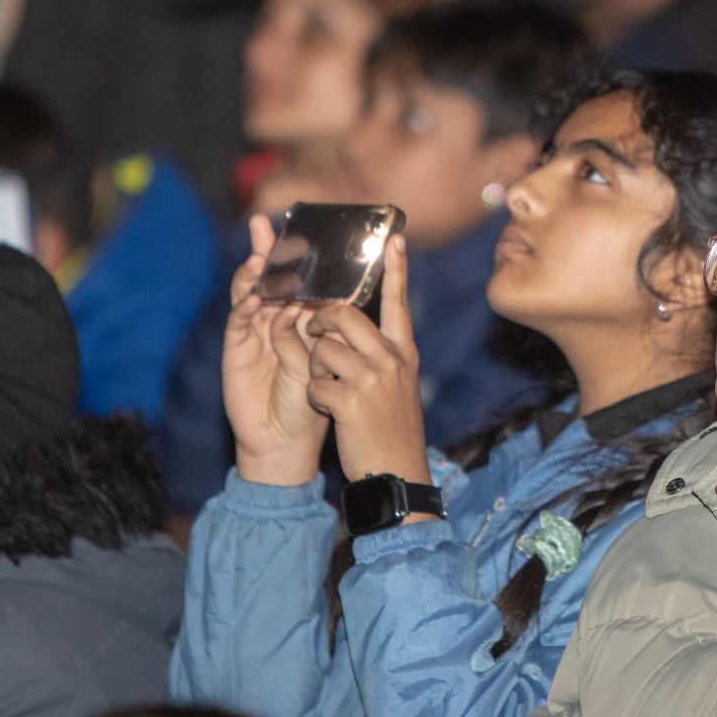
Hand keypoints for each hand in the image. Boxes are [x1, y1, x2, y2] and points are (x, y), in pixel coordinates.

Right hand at [224, 215, 330, 486]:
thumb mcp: (329, 360)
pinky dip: (244, 307)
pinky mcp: (236, 349)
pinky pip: (239, 322)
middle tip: (264, 225)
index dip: (298, 255)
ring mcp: (253, 332)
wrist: (288, 441)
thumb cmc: (315, 402)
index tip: (304, 228)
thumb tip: (337, 300)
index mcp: (302, 318)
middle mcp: (275, 319)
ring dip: (252, 273)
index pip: (299, 279)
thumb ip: (326, 331)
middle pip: (269, 278)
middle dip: (266, 251)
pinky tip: (252, 297)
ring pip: (249, 293)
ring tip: (259, 255)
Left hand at [303, 237, 434, 492]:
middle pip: (345, 315)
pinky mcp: (350, 402)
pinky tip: (329, 411)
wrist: (397, 475)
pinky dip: (314, 396)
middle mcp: (391, 360)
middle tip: (313, 332)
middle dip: (320, 321)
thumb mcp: (399, 386)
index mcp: (403, 353)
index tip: (395, 240)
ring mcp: (372, 380)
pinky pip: (315, 382)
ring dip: (315, 366)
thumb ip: (383, 356)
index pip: (399, 303)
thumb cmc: (392, 431)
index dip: (397, 270)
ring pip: (323, 348)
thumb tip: (355, 330)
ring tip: (327, 386)